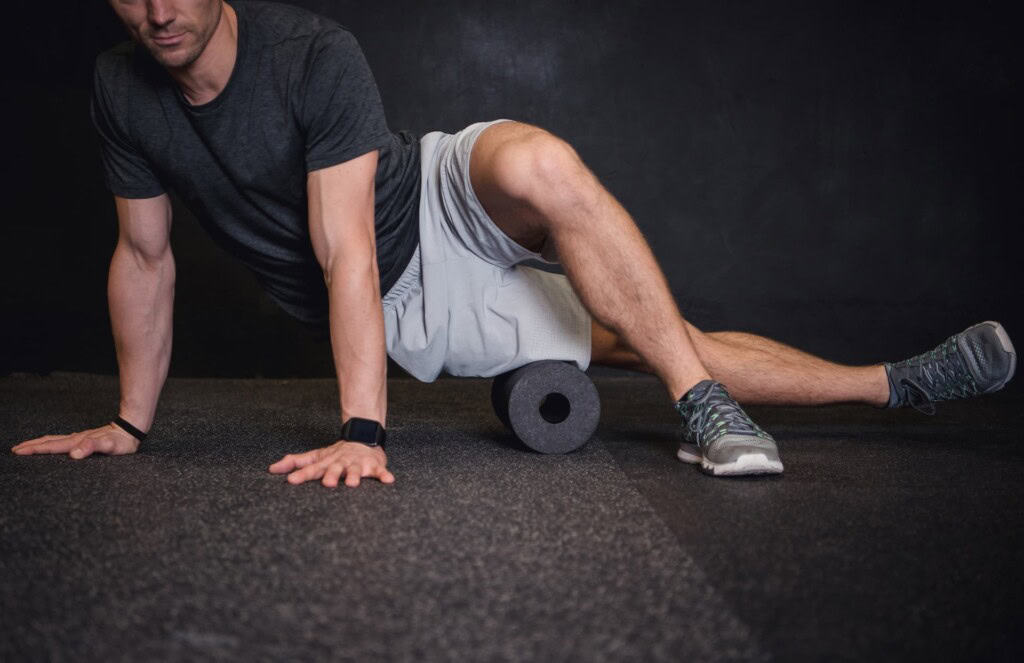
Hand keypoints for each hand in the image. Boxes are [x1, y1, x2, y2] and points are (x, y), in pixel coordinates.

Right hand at [11, 424, 139, 458]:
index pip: (52, 446)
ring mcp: (80, 438)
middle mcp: (76, 439)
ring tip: (26, 446)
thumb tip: (74, 453)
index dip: (35, 449)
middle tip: (15, 450)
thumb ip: (92, 447)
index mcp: (78, 442)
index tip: (19, 451)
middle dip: (32, 445)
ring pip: (55, 440)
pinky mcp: (85, 439)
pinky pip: (63, 441)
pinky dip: (51, 442)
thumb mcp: (109, 446)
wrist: (131, 429)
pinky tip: (51, 444)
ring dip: (39, 443)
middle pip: (49, 441)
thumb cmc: (122, 441)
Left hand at [268, 440, 394, 487]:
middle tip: (327, 484)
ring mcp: (358, 463)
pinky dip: (384, 475)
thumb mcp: (316, 457)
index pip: (312, 469)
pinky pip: (380, 471)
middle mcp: (342, 462)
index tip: (291, 480)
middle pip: (335, 469)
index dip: (302, 474)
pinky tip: (388, 480)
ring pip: (356, 470)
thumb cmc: (337, 454)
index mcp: (327, 462)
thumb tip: (272, 469)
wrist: (362, 438)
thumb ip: (296, 463)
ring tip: (353, 483)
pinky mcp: (374, 466)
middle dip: (331, 475)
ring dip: (355, 476)